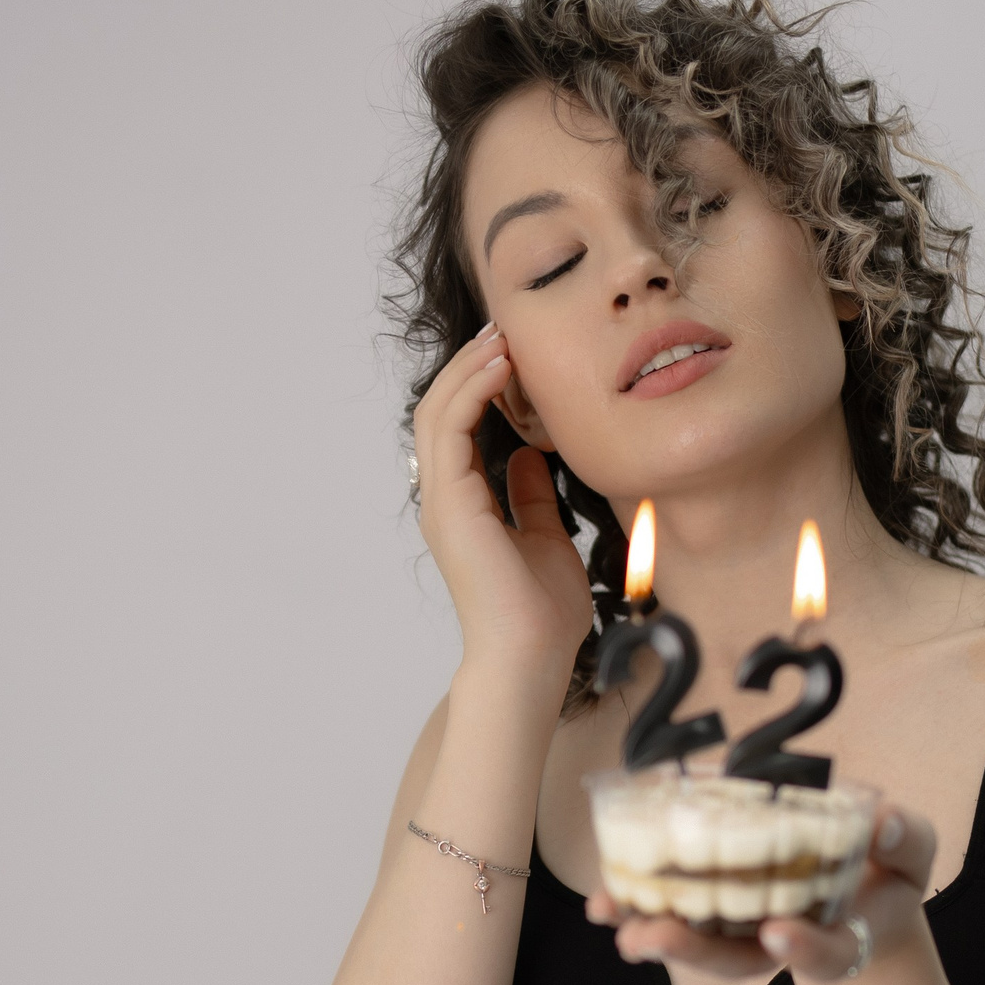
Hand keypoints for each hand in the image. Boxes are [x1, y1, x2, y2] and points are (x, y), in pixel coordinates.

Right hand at [413, 326, 594, 691]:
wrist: (531, 656)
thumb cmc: (542, 613)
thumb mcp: (546, 539)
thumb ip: (533, 498)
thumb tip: (531, 459)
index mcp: (465, 506)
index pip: (462, 428)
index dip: (482, 386)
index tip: (515, 354)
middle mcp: (445, 499)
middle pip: (442, 410)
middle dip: (471, 365)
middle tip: (504, 329)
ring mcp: (442, 501)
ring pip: (438, 411)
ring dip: (468, 369)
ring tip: (501, 338)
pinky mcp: (450, 504)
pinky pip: (451, 429)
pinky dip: (472, 392)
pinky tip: (500, 369)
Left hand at [587, 805, 938, 982]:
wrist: (865, 884)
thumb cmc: (890, 870)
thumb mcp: (914, 855)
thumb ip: (906, 839)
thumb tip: (887, 822)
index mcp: (839, 939)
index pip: (824, 953)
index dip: (803, 947)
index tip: (779, 931)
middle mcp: (783, 942)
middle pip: (737, 959)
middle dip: (691, 950)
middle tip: (646, 939)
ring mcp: (748, 930)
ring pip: (697, 941)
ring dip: (648, 929)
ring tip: (606, 914)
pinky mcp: (721, 907)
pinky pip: (676, 910)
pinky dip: (638, 904)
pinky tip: (601, 895)